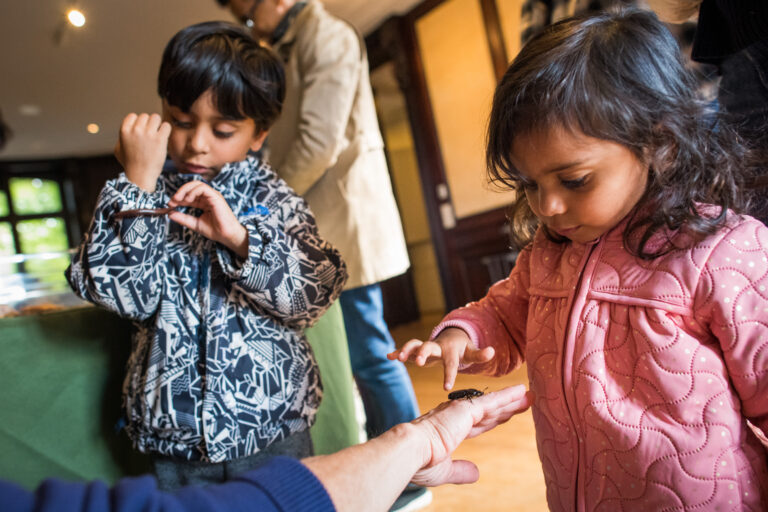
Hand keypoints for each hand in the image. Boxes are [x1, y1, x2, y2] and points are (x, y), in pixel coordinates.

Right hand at [115, 113, 170, 191]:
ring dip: (158, 125)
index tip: (141, 132)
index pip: (133, 116)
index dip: (138, 123)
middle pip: (145, 116)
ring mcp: (148, 134)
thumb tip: (128, 128)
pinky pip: (166, 125)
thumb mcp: (118, 149)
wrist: (141, 176)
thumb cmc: (130, 164)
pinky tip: (163, 138)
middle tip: (150, 136)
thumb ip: (121, 137)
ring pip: (156, 117)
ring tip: (157, 135)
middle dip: (148, 124)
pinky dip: (166, 130)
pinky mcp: (160, 139)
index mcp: (124, 131)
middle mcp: (136, 130)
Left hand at [168, 181, 248, 256]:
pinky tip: (188, 200)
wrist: (226, 235)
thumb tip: (170, 214)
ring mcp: (212, 195)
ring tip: (178, 199)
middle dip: (180, 191)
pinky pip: (202, 188)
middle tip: (172, 201)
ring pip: (196, 184)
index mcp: (204, 202)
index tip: (170, 205)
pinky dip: (193, 192)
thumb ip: (183, 218)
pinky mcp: (216, 196)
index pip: (189, 195)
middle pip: (192, 186)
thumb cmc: (215, 230)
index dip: (178, 198)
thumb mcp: (194, 224)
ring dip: (185, 190)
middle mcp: (208, 197)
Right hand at [388, 328, 494, 389]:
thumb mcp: (472, 353)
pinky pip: (406, 349)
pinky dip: (397, 351)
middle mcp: (436, 347)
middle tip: (418, 362)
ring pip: (414, 344)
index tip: (446, 388)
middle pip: (429, 347)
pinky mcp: (418, 350)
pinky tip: (388, 356)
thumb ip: (480, 354)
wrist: (452, 338)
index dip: (449, 375)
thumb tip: (492, 351)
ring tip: (398, 357)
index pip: (451, 363)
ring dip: (406, 349)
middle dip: (423, 353)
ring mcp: (426, 347)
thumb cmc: (463, 350)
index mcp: (451, 351)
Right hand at [411, 384, 532, 486]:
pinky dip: (507, 396)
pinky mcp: (466, 410)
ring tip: (527, 394)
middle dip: (507, 407)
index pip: (479, 424)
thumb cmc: (420, 462)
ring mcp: (461, 412)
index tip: (508, 415)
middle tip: (524, 400)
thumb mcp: (445, 470)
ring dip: (512, 400)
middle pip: (489, 412)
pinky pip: (492, 402)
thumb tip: (477, 474)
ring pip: (493, 405)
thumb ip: (461, 471)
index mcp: (450, 430)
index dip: (495, 419)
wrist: (409, 451)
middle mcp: (456, 417)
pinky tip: (520, 391)